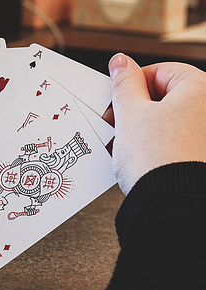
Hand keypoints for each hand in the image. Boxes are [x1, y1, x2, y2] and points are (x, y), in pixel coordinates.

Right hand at [108, 53, 205, 193]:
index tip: (115, 100)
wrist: (171, 205)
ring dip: (140, 129)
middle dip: (133, 110)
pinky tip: (138, 157)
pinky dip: (154, 144)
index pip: (158, 71)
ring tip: (123, 144)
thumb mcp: (130, 114)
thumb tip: (120, 61)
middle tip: (116, 123)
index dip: (130, 84)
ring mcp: (205, 135)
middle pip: (162, 96)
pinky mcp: (200, 155)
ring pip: (165, 120)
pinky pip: (173, 140)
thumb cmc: (156, 159)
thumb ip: (123, 83)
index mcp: (200, 89)